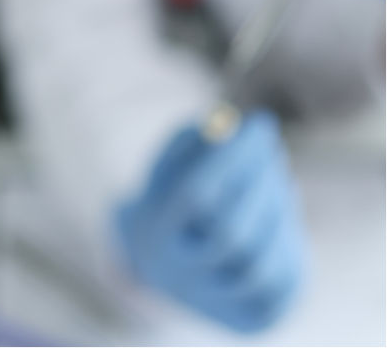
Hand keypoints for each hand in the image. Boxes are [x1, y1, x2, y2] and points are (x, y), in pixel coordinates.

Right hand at [114, 112, 305, 332]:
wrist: (164, 265)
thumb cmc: (171, 199)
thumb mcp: (168, 164)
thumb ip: (191, 141)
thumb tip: (231, 124)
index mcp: (154, 238)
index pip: (196, 197)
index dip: (233, 157)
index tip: (259, 122)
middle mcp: (180, 278)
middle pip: (231, 235)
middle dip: (260, 183)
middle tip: (273, 147)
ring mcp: (216, 304)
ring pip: (263, 261)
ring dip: (277, 210)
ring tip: (273, 179)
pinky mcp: (252, 319)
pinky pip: (285, 282)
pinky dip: (287, 239)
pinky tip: (277, 213)